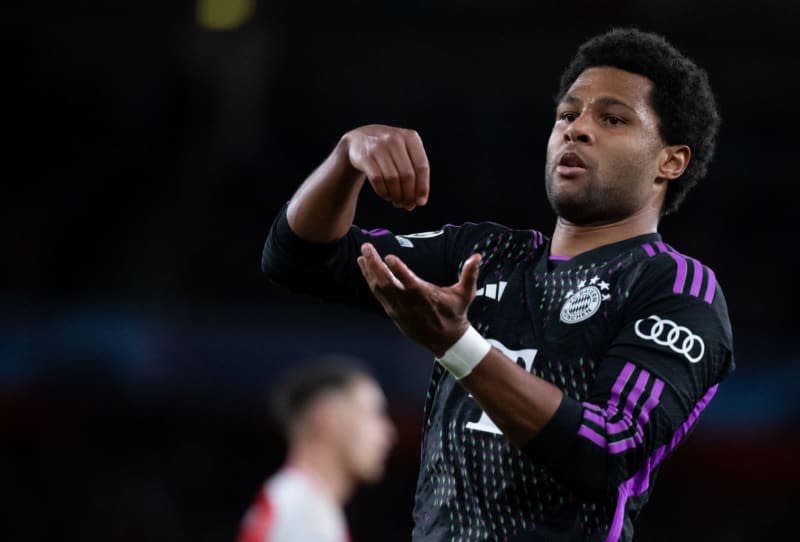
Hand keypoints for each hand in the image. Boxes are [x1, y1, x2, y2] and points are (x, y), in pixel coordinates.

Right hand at [341, 125, 429, 210]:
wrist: (360, 139)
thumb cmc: (388, 151)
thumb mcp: (405, 153)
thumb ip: (415, 173)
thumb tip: (419, 201)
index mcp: (410, 137)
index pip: (422, 166)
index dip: (422, 187)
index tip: (420, 202)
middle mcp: (395, 139)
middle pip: (407, 175)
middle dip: (408, 195)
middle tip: (407, 205)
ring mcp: (378, 147)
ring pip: (392, 179)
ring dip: (396, 195)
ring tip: (396, 200)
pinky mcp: (365, 156)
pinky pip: (377, 180)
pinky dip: (383, 192)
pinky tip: (385, 195)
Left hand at [356, 243, 480, 355]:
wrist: (446, 340)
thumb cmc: (455, 313)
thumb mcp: (465, 294)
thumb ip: (469, 274)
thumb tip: (477, 256)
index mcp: (425, 296)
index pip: (409, 282)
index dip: (398, 270)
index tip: (389, 257)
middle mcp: (408, 303)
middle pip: (387, 283)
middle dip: (375, 264)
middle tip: (367, 247)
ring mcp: (398, 309)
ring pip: (379, 288)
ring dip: (369, 271)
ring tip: (362, 255)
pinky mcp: (392, 312)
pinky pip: (378, 295)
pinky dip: (370, 281)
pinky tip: (365, 269)